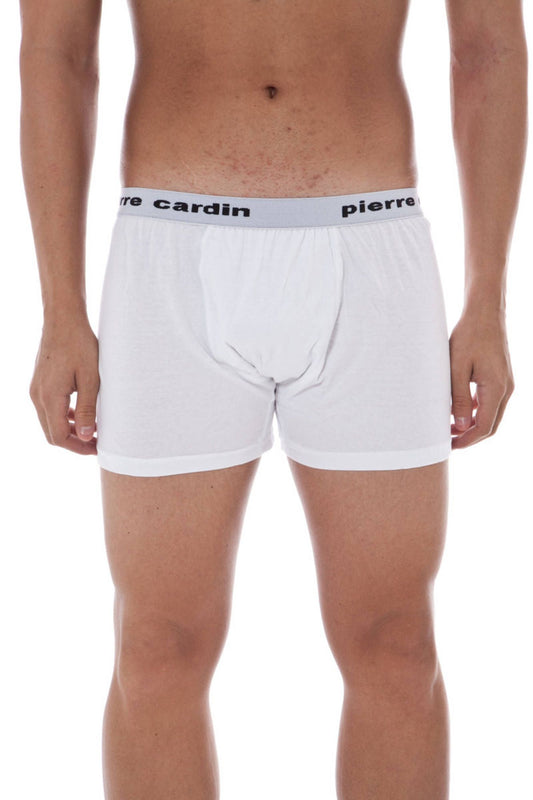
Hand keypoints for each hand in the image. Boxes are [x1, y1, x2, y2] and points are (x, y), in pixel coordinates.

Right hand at [29, 318, 99, 454]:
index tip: (98, 448)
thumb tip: (87, 437)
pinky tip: (82, 415)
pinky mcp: (39, 383)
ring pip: (49, 422)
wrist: (63, 319)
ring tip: (94, 430)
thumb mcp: (91, 378)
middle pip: (52, 433)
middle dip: (75, 442)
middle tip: (98, 443)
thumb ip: (88, 409)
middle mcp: (37, 396)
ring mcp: (36, 389)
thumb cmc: (80, 344)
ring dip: (70, 430)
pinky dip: (64, 417)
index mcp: (49, 397)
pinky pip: (48, 409)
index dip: (79, 447)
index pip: (59, 437)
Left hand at [449, 307, 514, 448]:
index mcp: (496, 389)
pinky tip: (457, 409)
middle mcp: (506, 389)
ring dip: (472, 424)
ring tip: (448, 427)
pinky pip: (490, 402)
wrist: (485, 312)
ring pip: (490, 414)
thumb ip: (458, 399)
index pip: (484, 427)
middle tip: (447, 442)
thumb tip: (460, 427)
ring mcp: (505, 384)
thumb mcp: (457, 368)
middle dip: (470, 437)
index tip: (449, 446)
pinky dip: (475, 410)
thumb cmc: (469, 336)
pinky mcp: (500, 377)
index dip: (467, 440)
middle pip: (490, 425)